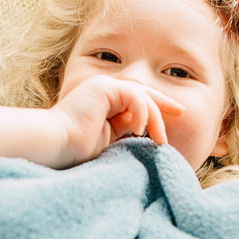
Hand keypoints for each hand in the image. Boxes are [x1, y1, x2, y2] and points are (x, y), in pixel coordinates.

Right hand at [49, 75, 184, 167]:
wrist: (56, 146)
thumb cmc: (75, 151)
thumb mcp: (109, 141)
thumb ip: (125, 132)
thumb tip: (145, 132)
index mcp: (105, 104)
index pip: (137, 101)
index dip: (157, 108)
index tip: (175, 117)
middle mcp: (104, 92)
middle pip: (143, 93)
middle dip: (164, 103)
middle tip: (181, 112)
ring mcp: (103, 87)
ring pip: (142, 95)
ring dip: (155, 117)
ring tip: (159, 139)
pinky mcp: (104, 87)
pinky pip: (134, 95)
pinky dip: (142, 112)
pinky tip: (139, 130)